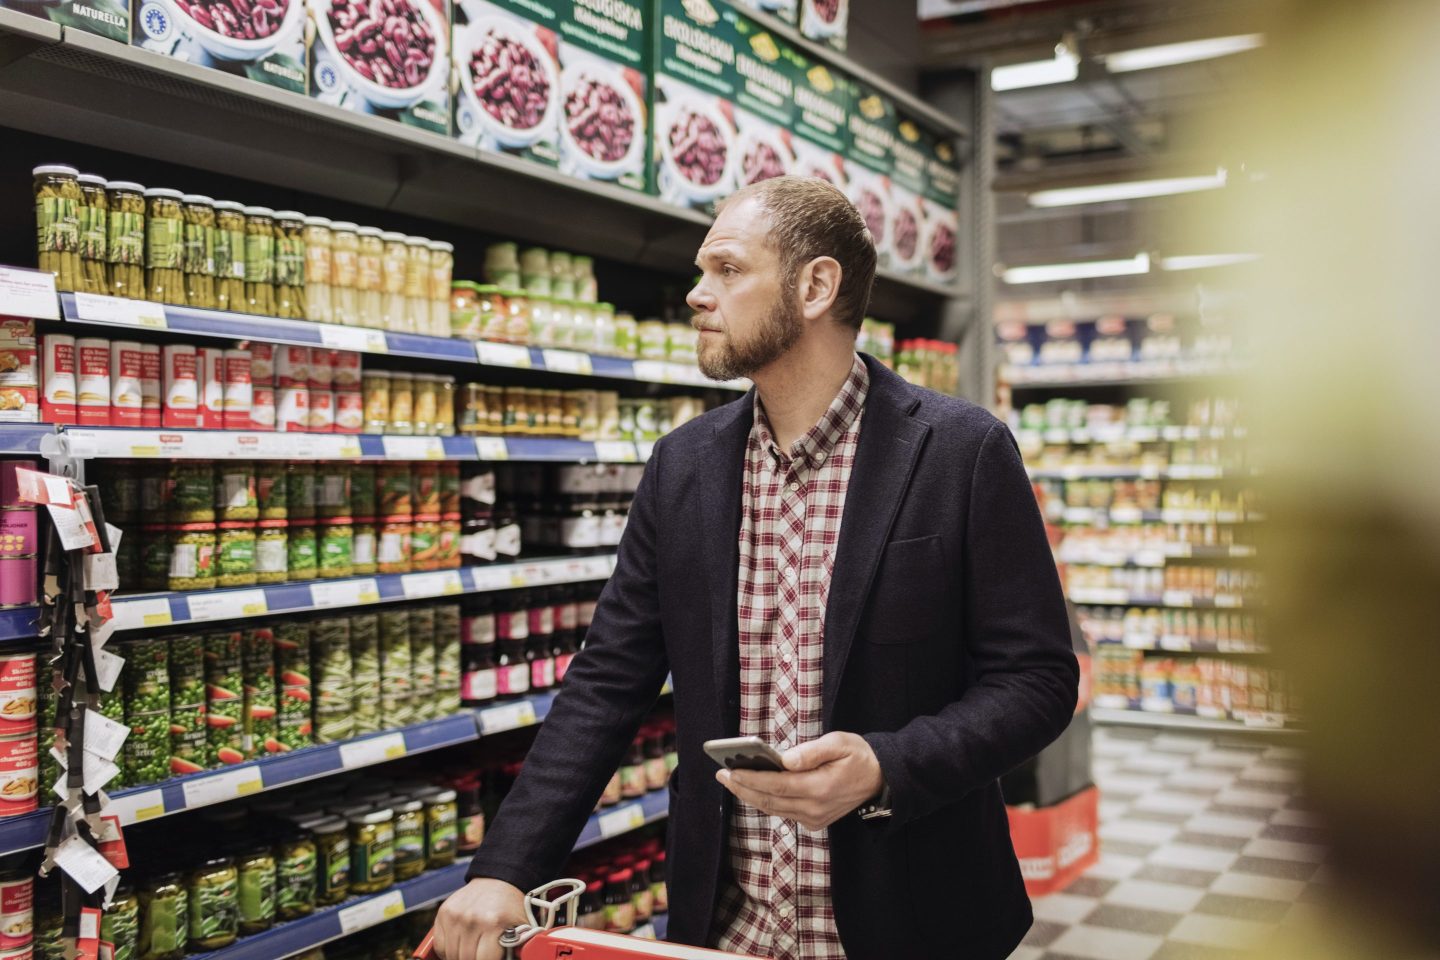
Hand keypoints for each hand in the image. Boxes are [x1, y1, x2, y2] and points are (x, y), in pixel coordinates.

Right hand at [433, 877, 525, 959]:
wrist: (498, 880)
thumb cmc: (510, 906)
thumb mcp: (521, 925)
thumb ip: (517, 946)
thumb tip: (516, 958)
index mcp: (494, 923)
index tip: (491, 958)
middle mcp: (472, 919)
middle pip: (466, 959)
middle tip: (482, 955)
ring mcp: (456, 916)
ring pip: (452, 954)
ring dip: (461, 957)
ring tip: (472, 952)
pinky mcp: (444, 912)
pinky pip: (440, 945)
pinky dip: (448, 951)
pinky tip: (459, 946)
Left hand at [715, 731, 884, 830]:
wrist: (881, 780)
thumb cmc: (858, 756)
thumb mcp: (839, 743)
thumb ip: (811, 752)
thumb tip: (784, 759)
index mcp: (819, 788)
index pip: (776, 785)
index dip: (751, 778)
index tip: (730, 770)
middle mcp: (814, 808)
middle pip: (769, 800)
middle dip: (743, 788)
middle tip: (722, 775)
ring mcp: (814, 818)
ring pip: (774, 809)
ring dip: (750, 796)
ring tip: (731, 780)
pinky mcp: (814, 822)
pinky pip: (783, 812)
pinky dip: (766, 801)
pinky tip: (753, 789)